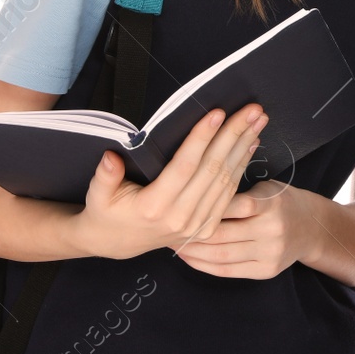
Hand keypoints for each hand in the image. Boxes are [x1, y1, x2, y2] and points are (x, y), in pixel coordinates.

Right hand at [71, 104, 267, 259]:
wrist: (117, 243)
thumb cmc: (107, 212)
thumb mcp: (97, 195)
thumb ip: (105, 176)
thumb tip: (111, 156)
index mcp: (154, 207)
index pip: (184, 166)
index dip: (202, 138)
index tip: (217, 113)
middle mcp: (180, 217)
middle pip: (213, 169)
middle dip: (234, 135)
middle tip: (251, 110)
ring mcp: (197, 224)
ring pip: (227, 179)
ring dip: (244, 146)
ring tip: (257, 120)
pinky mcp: (207, 226)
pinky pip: (229, 192)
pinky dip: (242, 165)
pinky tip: (251, 144)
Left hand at [172, 182, 314, 279]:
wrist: (311, 227)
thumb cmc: (279, 202)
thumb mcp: (265, 187)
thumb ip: (237, 190)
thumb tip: (195, 185)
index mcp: (272, 203)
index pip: (234, 205)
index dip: (204, 207)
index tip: (179, 204)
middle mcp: (273, 230)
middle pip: (222, 233)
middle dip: (191, 232)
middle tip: (168, 226)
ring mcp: (270, 253)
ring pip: (221, 254)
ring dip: (193, 251)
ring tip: (173, 243)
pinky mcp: (267, 270)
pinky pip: (228, 270)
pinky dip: (204, 266)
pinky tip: (189, 258)